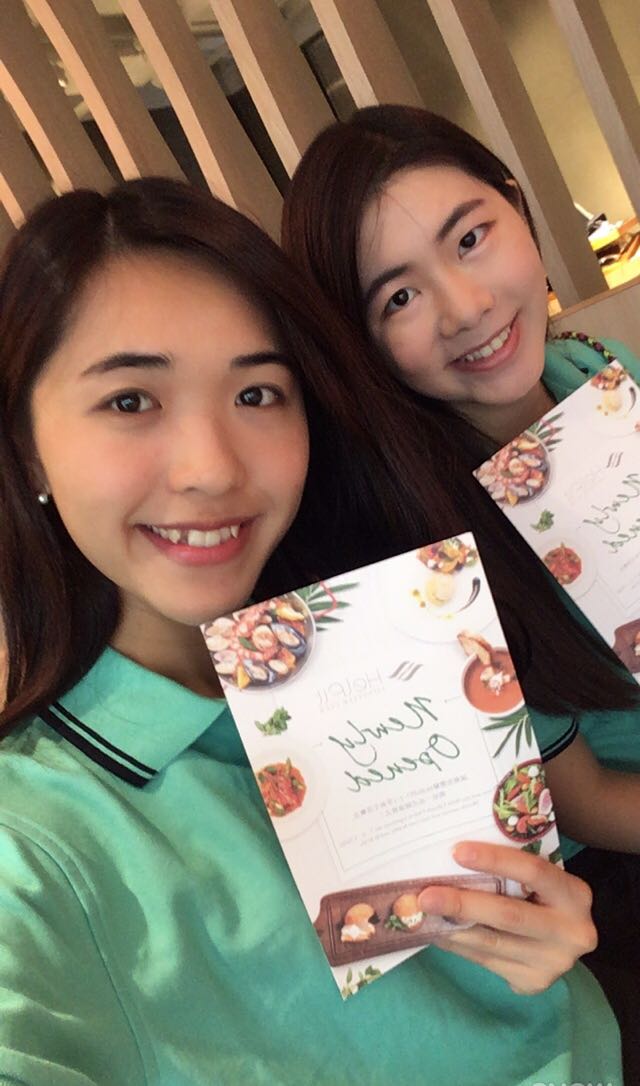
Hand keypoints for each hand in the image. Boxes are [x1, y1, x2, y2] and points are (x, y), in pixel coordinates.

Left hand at [420, 841, 596, 993]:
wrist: (565, 939)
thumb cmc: (542, 894)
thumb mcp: (540, 879)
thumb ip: (512, 869)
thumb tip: (451, 856)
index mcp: (575, 895)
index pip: (533, 871)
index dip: (495, 860)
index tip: (456, 851)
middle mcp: (572, 933)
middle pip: (509, 915)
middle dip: (463, 904)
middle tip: (426, 896)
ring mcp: (553, 964)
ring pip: (492, 944)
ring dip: (451, 928)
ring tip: (421, 914)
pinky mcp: (533, 983)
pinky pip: (485, 962)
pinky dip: (457, 945)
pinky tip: (436, 932)